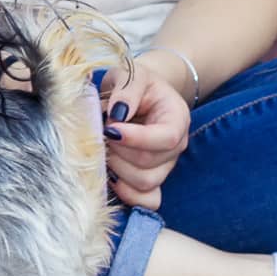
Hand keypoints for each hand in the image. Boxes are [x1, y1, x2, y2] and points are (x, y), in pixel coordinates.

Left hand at [99, 55, 190, 210]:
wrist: (140, 94)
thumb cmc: (136, 83)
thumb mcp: (132, 74)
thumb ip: (127, 90)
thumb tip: (116, 115)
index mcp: (176, 119)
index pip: (165, 138)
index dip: (136, 139)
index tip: (110, 129)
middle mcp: (175, 147)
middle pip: (149, 163)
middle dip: (118, 151)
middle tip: (100, 135)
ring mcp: (165, 167)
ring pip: (144, 183)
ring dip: (117, 169)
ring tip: (103, 150)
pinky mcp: (152, 181)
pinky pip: (148, 201)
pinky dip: (127, 194)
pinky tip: (111, 176)